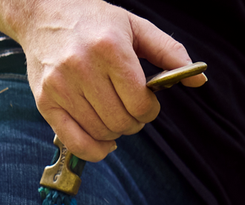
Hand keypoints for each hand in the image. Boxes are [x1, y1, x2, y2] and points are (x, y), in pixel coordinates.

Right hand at [0, 0, 205, 159]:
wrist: (44, 15)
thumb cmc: (95, 22)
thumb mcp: (135, 27)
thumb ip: (169, 52)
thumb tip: (199, 79)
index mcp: (110, 47)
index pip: (139, 102)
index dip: (149, 110)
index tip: (148, 104)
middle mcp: (82, 67)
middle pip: (120, 121)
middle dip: (134, 123)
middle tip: (132, 113)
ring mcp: (61, 87)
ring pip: (100, 133)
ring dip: (115, 134)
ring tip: (115, 117)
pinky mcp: (45, 102)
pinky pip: (76, 143)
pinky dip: (95, 150)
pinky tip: (104, 141)